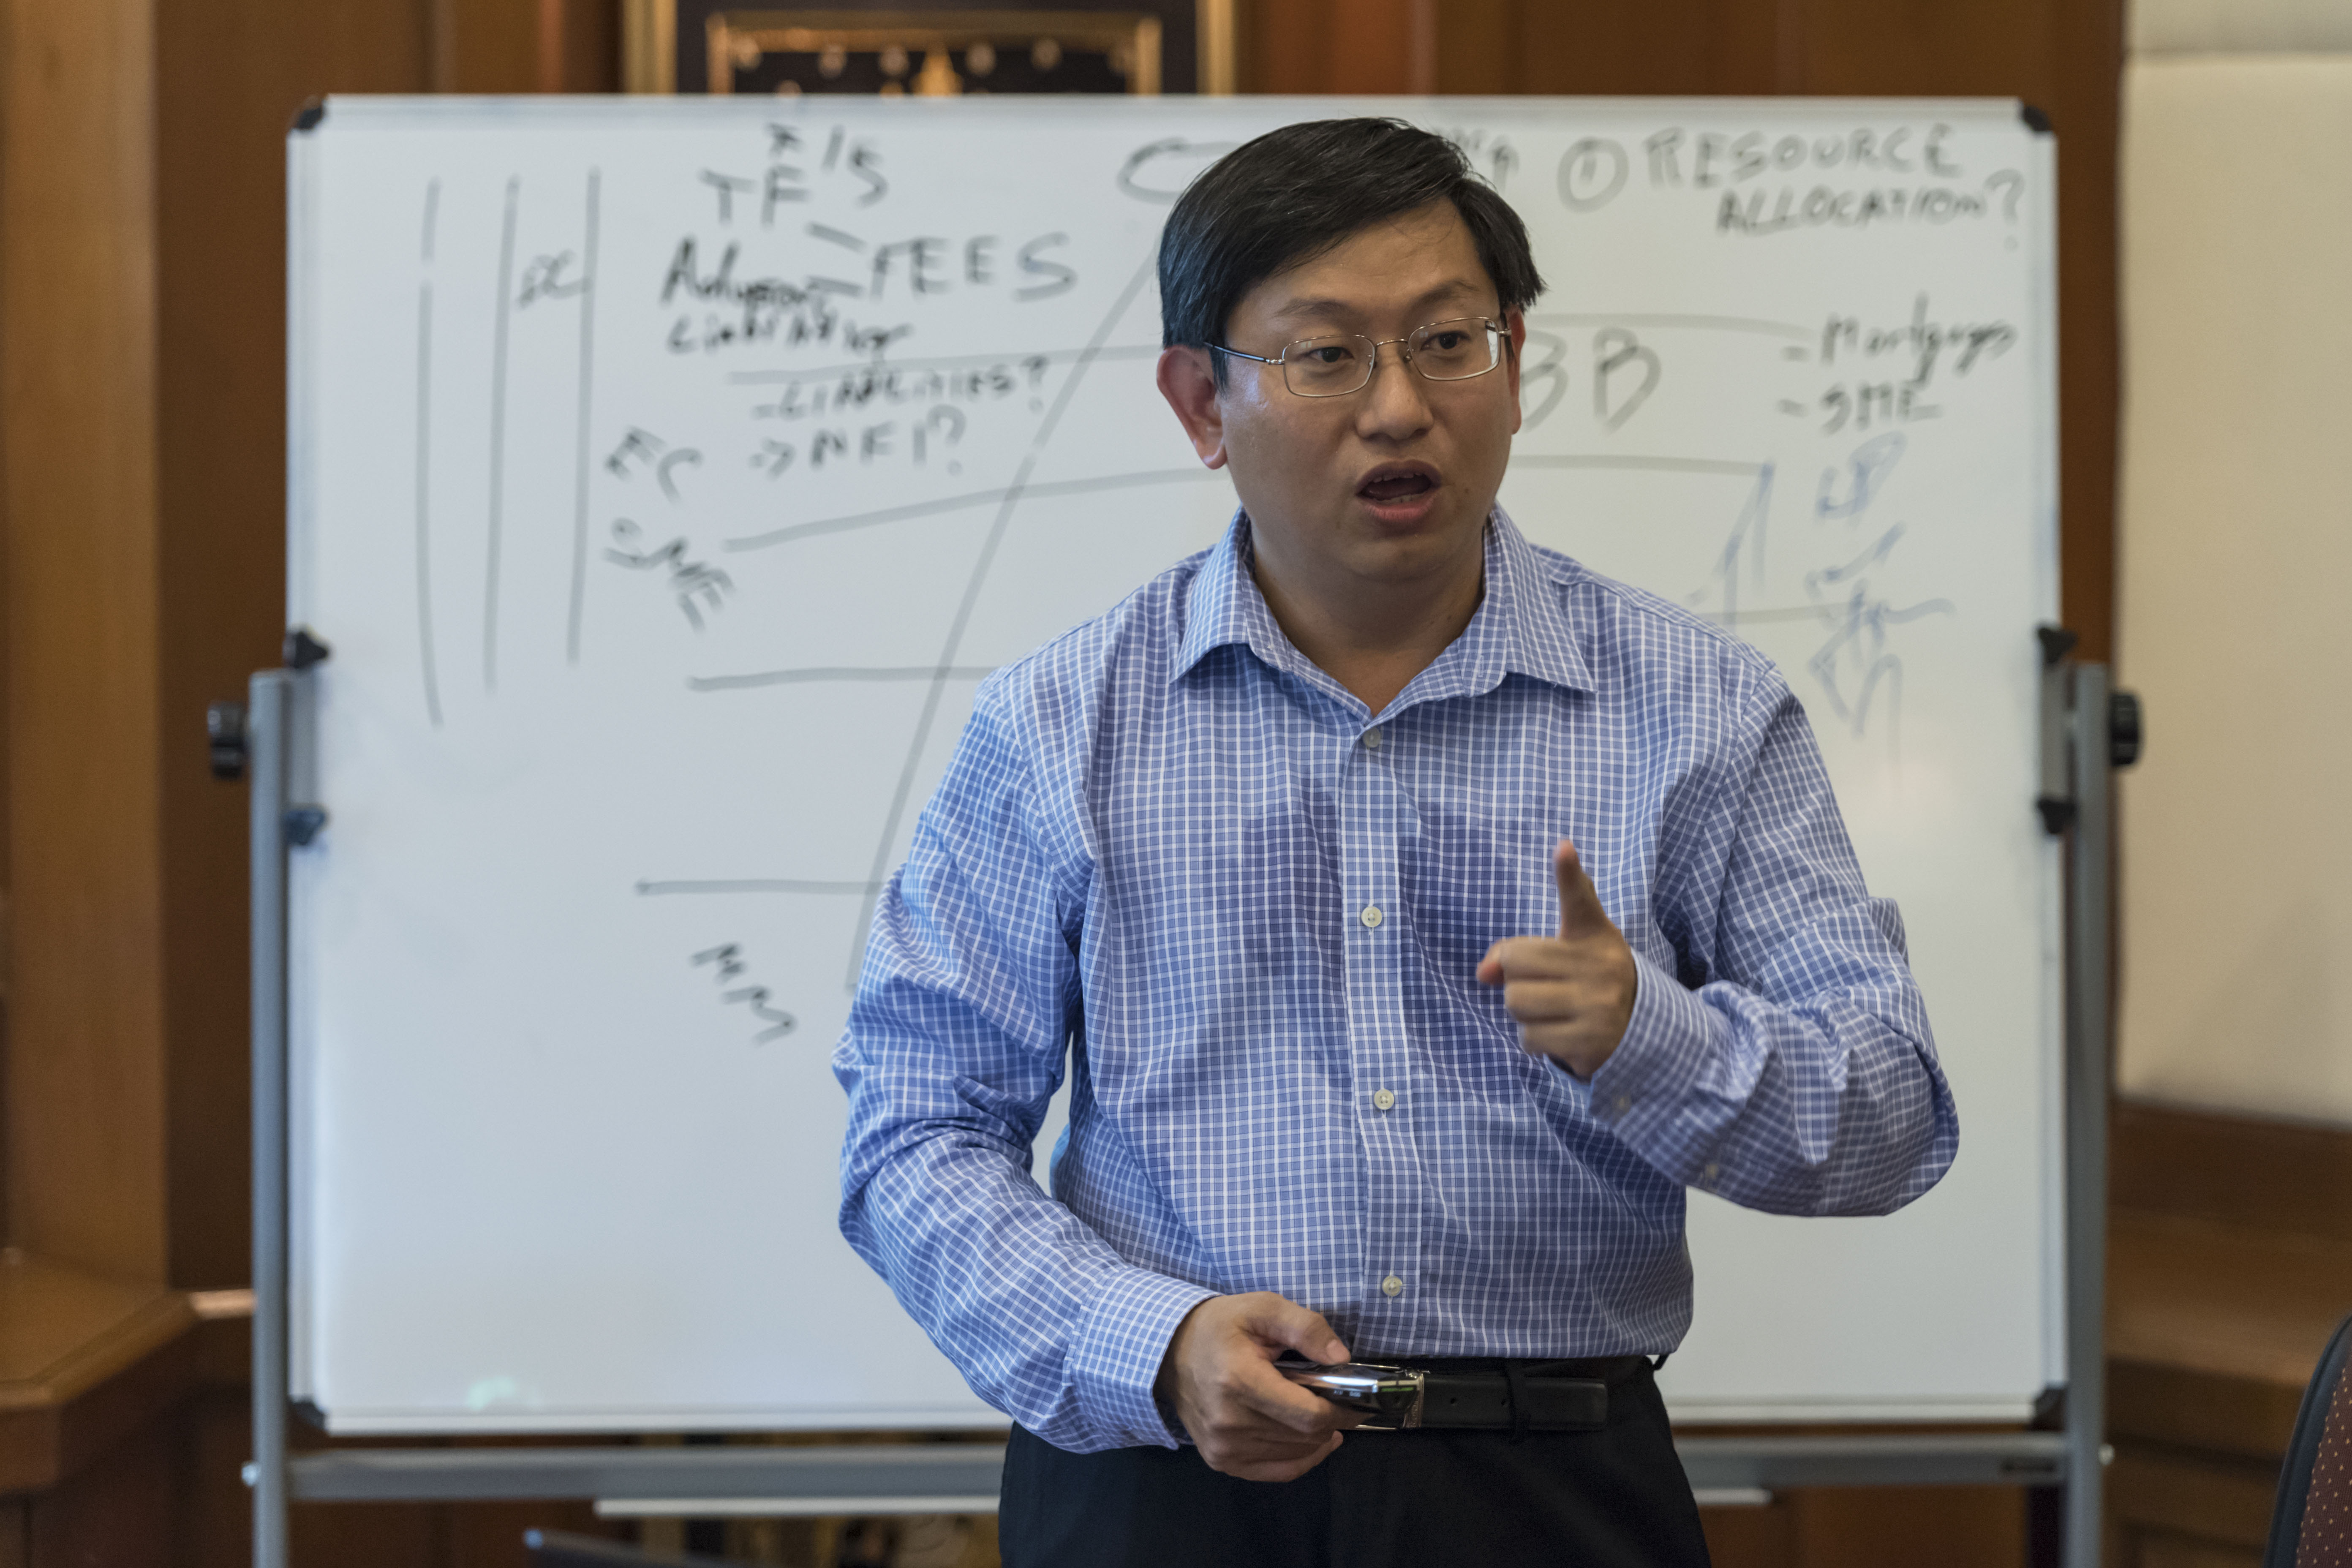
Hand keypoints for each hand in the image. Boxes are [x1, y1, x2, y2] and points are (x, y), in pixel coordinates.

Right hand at [1154, 1292, 1364, 1481]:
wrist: (1171, 1351)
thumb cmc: (1220, 1326)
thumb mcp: (1263, 1308)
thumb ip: (1305, 1328)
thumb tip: (1342, 1357)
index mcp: (1239, 1380)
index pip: (1308, 1416)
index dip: (1341, 1411)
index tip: (1355, 1399)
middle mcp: (1229, 1422)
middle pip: (1305, 1437)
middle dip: (1330, 1419)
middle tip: (1336, 1399)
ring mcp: (1223, 1447)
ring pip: (1295, 1454)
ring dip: (1315, 1436)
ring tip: (1314, 1410)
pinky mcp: (1221, 1460)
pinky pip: (1277, 1471)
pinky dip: (1301, 1457)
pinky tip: (1310, 1440)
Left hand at [1476, 839, 1637, 1078]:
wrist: (1639, 1028)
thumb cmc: (1589, 978)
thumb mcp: (1572, 948)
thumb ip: (1518, 949)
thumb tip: (1482, 973)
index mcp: (1592, 934)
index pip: (1579, 900)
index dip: (1569, 873)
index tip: (1562, 847)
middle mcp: (1598, 965)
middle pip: (1514, 965)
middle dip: (1517, 979)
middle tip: (1547, 985)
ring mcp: (1597, 1005)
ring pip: (1516, 1003)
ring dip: (1524, 1012)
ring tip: (1553, 1010)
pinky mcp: (1590, 1042)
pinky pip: (1529, 1038)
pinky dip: (1535, 1039)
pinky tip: (1560, 1033)